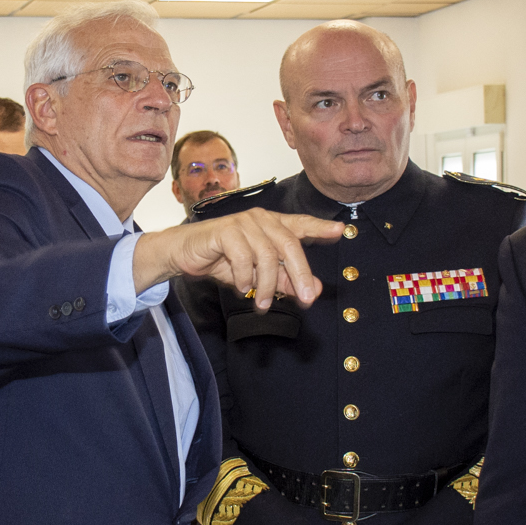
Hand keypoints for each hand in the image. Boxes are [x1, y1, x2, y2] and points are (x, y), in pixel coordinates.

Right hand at [133, 209, 346, 309]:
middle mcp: (260, 220)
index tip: (341, 231)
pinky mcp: (225, 230)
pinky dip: (245, 277)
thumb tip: (313, 290)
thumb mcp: (258, 276)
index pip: (301, 224)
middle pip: (289, 244)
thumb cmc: (223, 260)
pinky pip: (243, 256)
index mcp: (272, 226)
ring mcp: (243, 223)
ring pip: (266, 255)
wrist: (184, 255)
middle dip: (300, 274)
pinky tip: (241, 288)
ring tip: (264, 304)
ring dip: (267, 285)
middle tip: (308, 299)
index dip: (321, 227)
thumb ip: (286, 281)